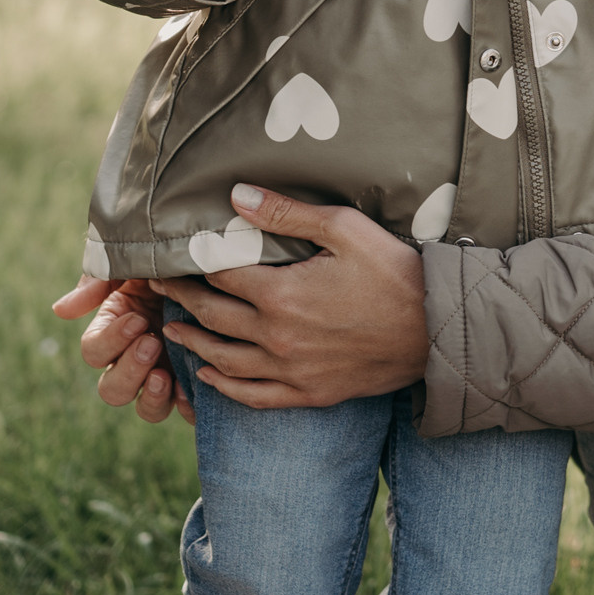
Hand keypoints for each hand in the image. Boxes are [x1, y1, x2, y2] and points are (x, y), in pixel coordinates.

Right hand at [50, 272, 189, 425]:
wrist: (214, 258)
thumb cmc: (170, 259)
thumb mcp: (133, 262)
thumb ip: (98, 283)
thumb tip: (60, 310)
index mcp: (113, 331)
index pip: (94, 352)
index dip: (111, 341)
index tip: (137, 319)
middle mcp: (134, 359)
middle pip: (113, 390)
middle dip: (129, 370)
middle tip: (151, 344)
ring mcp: (165, 374)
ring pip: (147, 408)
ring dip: (152, 397)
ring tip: (165, 376)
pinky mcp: (194, 381)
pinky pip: (185, 410)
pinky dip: (187, 406)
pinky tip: (194, 388)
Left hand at [150, 188, 427, 409]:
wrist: (436, 329)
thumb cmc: (394, 271)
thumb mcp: (345, 229)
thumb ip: (287, 214)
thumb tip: (237, 197)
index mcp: (281, 294)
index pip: (218, 277)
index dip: (188, 267)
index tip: (166, 260)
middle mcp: (277, 337)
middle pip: (213, 317)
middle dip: (181, 300)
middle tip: (157, 290)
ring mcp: (291, 371)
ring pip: (225, 360)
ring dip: (193, 343)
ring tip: (172, 330)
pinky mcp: (309, 394)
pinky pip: (254, 397)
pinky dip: (225, 388)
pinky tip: (210, 377)